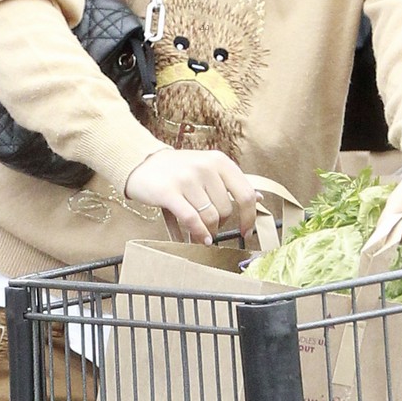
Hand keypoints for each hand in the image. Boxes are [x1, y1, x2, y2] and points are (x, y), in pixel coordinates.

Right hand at [124, 149, 257, 244]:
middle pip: (226, 210)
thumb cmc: (179, 170)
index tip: (247, 231)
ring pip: (209, 217)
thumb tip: (259, 197)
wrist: (142, 163)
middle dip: (221, 225)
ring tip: (203, 234)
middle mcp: (205, 167)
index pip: (245, 194)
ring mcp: (186, 178)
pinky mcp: (168, 192)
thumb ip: (231, 183)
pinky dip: (198, 233)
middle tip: (212, 227)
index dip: (249, 217)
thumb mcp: (207, 169)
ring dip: (208, 232)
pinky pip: (191, 219)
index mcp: (219, 161)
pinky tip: (200, 239)